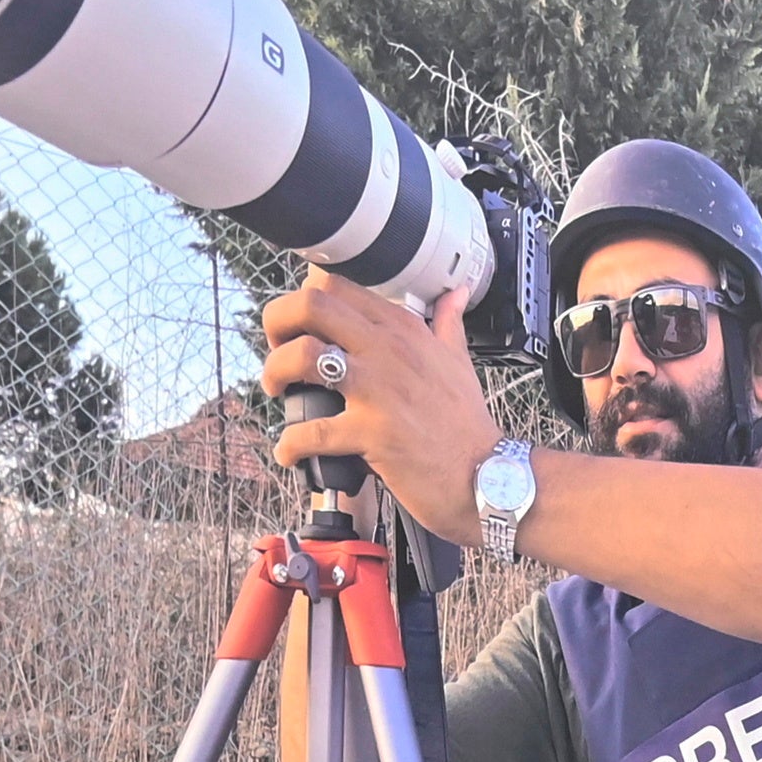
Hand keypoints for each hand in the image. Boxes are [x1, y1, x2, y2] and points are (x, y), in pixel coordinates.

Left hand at [261, 273, 506, 539]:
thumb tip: (453, 294)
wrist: (487, 476)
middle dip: (278, 321)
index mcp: (403, 329)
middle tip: (276, 348)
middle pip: (313, 304)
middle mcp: (388, 349)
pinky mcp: (372, 433)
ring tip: (277, 393)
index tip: (297, 322)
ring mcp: (379, 390)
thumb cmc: (467, 424)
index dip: (304, 297)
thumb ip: (447, 323)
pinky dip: (290, 444)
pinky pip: (312, 431)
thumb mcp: (459, 361)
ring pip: (303, 356)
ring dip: (275, 373)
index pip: (340, 284)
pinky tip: (290, 452)